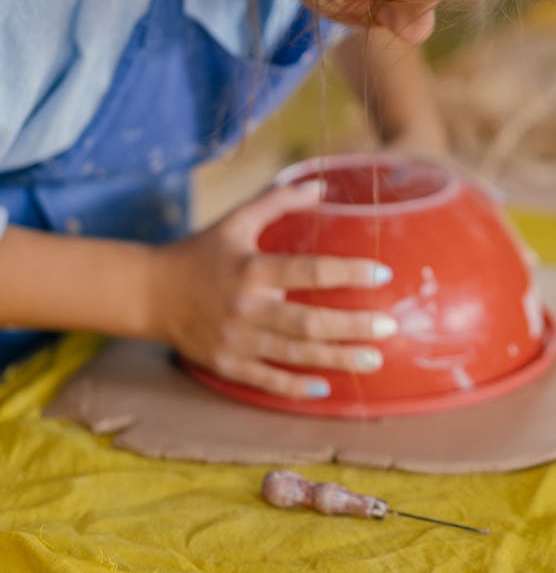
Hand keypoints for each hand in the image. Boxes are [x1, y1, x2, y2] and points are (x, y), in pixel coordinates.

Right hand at [148, 182, 396, 399]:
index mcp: (252, 268)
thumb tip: (321, 185)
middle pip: (308, 322)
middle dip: (352, 327)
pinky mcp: (225, 364)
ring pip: (295, 354)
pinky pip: (266, 381)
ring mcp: (235, 340)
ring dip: (337, 358)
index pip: (308, 271)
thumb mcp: (236, 220)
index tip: (382, 274)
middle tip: (389, 326)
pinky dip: (295, 387)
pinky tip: (325, 386)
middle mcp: (246, 307)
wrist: (149, 292)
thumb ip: (278, 200)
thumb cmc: (201, 251)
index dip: (347, 273)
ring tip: (374, 360)